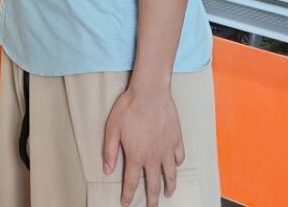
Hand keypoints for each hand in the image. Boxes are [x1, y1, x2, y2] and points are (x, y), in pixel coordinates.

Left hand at [101, 84, 184, 206]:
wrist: (151, 92)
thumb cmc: (129, 108)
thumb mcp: (112, 128)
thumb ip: (109, 151)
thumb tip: (107, 170)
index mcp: (136, 156)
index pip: (131, 182)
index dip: (128, 195)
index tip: (126, 204)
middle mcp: (153, 157)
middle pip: (153, 184)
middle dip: (152, 199)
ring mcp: (167, 149)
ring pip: (170, 174)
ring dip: (169, 186)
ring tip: (169, 194)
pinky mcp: (177, 139)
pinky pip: (179, 157)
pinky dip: (177, 164)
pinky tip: (175, 166)